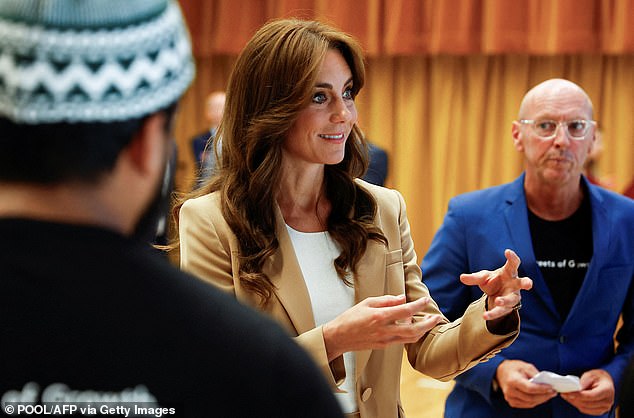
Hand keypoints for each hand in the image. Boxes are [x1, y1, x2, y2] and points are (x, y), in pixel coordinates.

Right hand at [322, 294, 442, 360]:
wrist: (339, 337)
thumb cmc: (350, 317)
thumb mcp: (367, 302)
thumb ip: (386, 300)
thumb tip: (402, 298)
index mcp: (380, 316)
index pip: (405, 310)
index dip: (418, 305)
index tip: (426, 300)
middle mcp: (384, 330)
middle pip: (413, 329)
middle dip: (428, 323)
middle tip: (437, 317)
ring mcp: (385, 340)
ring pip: (410, 338)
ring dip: (422, 331)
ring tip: (428, 323)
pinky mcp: (383, 346)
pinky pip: (401, 340)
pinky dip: (410, 334)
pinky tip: (413, 328)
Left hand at [460, 249, 532, 319]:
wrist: (495, 296)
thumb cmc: (493, 282)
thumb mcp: (482, 278)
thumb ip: (474, 278)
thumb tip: (462, 277)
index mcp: (509, 272)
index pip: (513, 263)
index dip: (512, 257)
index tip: (507, 252)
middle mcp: (514, 284)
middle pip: (523, 283)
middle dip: (526, 283)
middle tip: (528, 284)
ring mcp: (512, 296)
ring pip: (512, 299)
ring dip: (506, 300)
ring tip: (498, 301)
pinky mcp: (507, 308)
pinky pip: (501, 311)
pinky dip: (493, 313)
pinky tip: (485, 315)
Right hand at [496, 360, 556, 407]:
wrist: (500, 371)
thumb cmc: (513, 367)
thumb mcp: (525, 366)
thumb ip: (536, 375)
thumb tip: (547, 383)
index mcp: (513, 380)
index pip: (530, 388)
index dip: (542, 389)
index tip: (551, 388)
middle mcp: (510, 391)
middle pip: (531, 398)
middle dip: (544, 396)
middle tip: (553, 392)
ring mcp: (510, 398)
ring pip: (530, 403)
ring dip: (541, 400)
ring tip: (549, 395)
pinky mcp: (512, 402)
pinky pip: (526, 405)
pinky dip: (535, 402)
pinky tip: (540, 397)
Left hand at [560, 369, 614, 415]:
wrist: (605, 381)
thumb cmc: (598, 377)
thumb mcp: (591, 375)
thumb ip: (584, 382)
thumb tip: (576, 389)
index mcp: (607, 390)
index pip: (590, 396)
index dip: (578, 395)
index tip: (567, 393)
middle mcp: (608, 401)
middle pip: (587, 403)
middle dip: (573, 399)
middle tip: (563, 393)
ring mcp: (605, 407)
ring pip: (585, 408)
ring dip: (574, 402)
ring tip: (566, 396)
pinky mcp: (600, 410)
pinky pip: (586, 410)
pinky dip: (578, 405)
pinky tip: (572, 399)